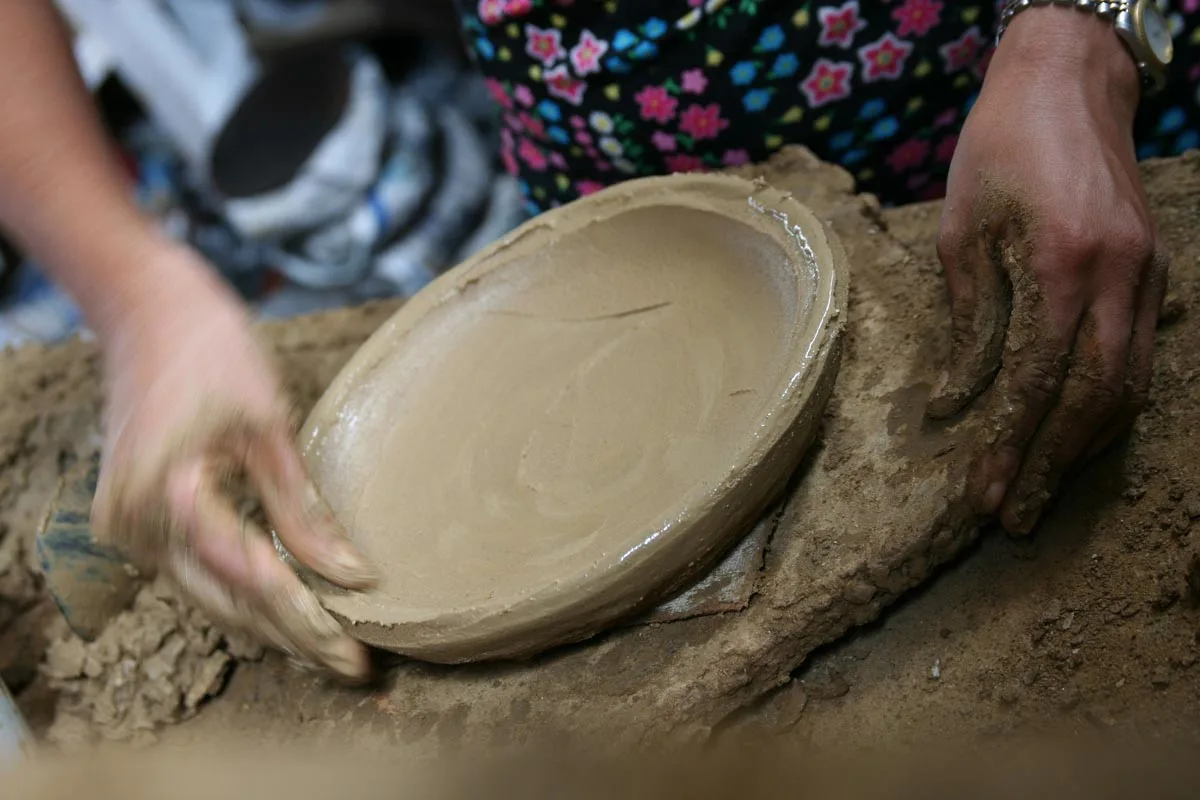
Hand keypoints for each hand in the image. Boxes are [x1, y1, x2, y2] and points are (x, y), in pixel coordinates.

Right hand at [90, 245, 378, 679]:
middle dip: (294, 637)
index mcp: (170, 491)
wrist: (144, 306)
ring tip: (331, 650)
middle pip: (229, 602)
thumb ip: (301, 507)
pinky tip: (288, 609)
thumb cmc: (210, 348)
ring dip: (270, 623)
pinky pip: (196, 571)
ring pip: (210, 595)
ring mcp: (129, 524)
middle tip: (355, 668)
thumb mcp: (267, 423)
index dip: (308, 615)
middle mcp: (138, 521)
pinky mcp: (136, 517)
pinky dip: (243, 591)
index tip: (356, 647)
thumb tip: (350, 574)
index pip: (253, 576)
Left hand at [930, 7, 1167, 533]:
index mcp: (1063, 264)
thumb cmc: (998, 151)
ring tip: (1043, 492)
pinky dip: (1109, 406)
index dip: (1008, 446)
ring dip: (1085, 447)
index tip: (982, 495)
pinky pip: (1138, 357)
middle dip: (1053, 467)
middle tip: (1015, 519)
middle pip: (1094, 400)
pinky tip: (1079, 436)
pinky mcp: (1156, 272)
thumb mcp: (963, 232)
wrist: (1067, 83)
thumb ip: (969, 322)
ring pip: (1129, 386)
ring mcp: (1149, 275)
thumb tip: (956, 403)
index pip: (1035, 381)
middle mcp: (1120, 277)